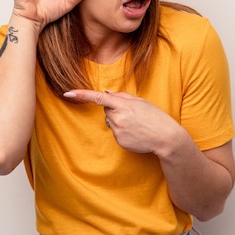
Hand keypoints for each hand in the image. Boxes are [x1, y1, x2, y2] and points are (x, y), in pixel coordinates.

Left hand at [64, 90, 181, 153]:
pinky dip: (122, 131)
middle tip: (133, 114)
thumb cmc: (155, 116)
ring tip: (136, 124)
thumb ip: (122, 97)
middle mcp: (118, 118)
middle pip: (106, 110)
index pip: (98, 98)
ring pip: (110, 121)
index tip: (68, 93)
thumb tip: (106, 95)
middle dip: (115, 109)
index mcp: (123, 105)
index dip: (82, 95)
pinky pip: (115, 132)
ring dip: (119, 121)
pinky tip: (135, 133)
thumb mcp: (141, 102)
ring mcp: (118, 131)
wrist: (166, 137)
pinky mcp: (119, 141)